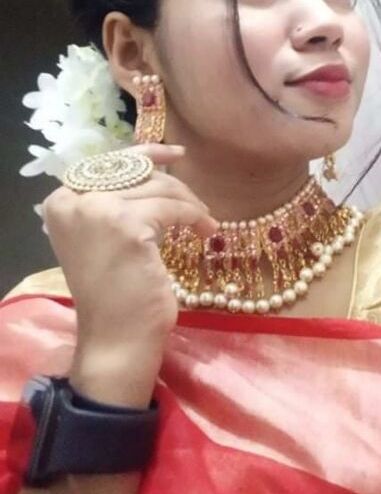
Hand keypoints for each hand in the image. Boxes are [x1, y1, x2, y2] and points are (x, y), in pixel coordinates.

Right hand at [42, 143, 217, 354]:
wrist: (115, 339)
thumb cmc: (115, 294)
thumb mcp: (107, 236)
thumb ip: (118, 202)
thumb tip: (156, 169)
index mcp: (62, 201)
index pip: (110, 163)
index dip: (147, 154)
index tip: (178, 155)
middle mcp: (74, 200)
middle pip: (137, 173)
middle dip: (175, 186)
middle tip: (200, 205)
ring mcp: (98, 210)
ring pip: (159, 188)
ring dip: (189, 204)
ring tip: (204, 223)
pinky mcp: (127, 225)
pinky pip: (173, 208)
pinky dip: (194, 216)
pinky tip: (205, 230)